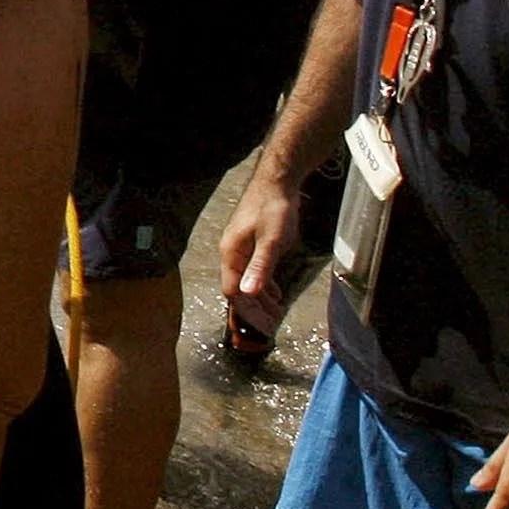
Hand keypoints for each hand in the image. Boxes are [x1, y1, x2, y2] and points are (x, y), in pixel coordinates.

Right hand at [217, 163, 303, 339]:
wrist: (277, 182)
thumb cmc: (273, 210)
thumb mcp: (272, 241)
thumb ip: (260, 267)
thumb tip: (247, 293)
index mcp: (231, 253)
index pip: (231, 290)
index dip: (245, 310)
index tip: (260, 326)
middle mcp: (232, 253)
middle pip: (238, 288)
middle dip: (253, 308)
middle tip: (270, 325)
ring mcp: (241, 248)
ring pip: (246, 281)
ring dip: (260, 298)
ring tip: (275, 314)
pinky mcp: (252, 244)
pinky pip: (254, 271)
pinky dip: (264, 285)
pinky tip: (275, 293)